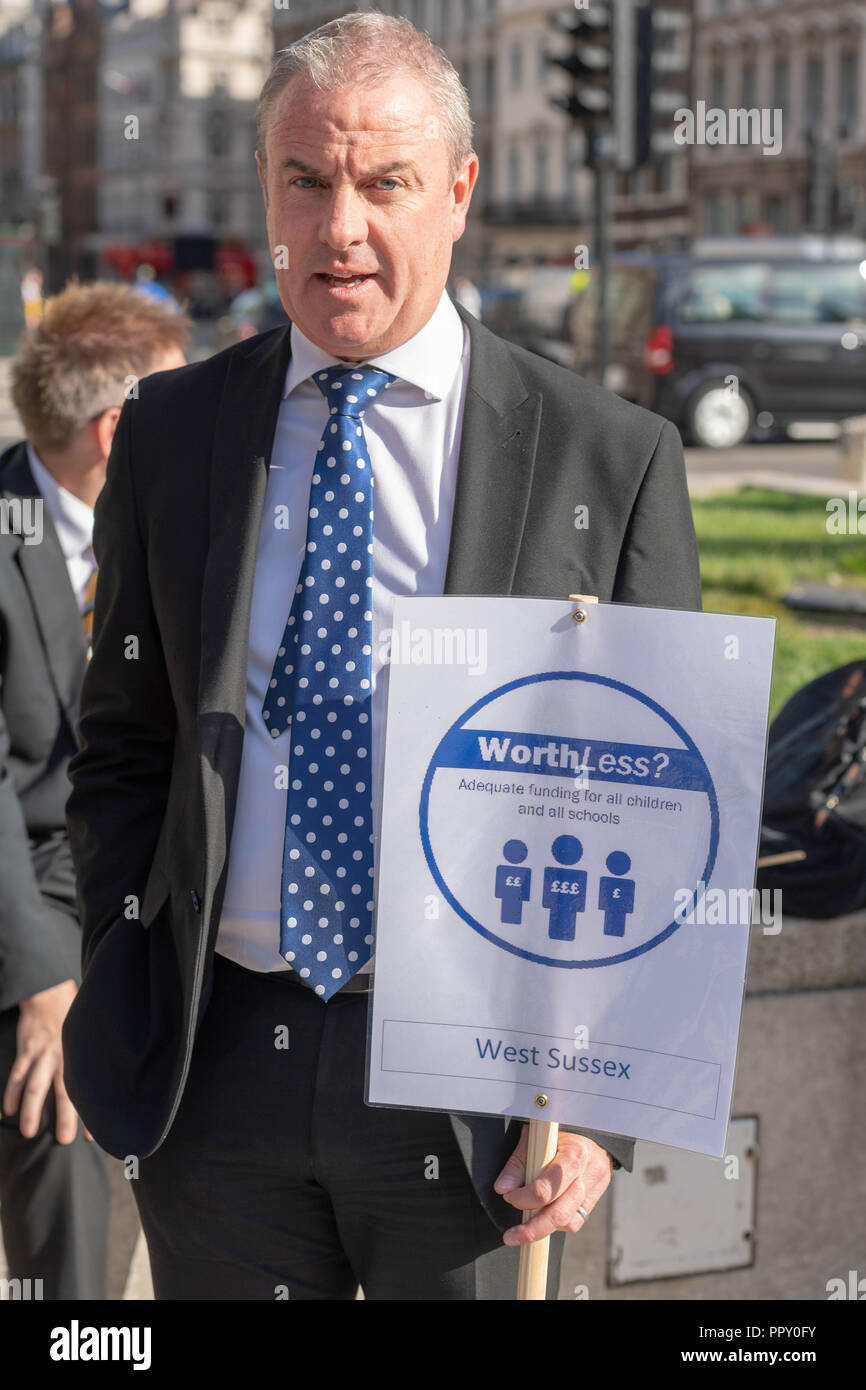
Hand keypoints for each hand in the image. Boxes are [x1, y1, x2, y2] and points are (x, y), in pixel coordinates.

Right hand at [2, 980, 89, 1143]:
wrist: (50, 996)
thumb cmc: (73, 1021)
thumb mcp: (88, 1039)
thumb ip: (93, 1061)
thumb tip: (111, 1086)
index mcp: (81, 1058)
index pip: (89, 1090)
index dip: (92, 1114)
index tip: (95, 1137)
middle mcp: (63, 1058)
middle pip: (64, 1091)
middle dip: (65, 1116)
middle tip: (64, 1140)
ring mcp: (43, 1055)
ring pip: (36, 1085)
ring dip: (32, 1109)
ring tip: (29, 1131)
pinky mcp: (26, 1051)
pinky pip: (17, 1074)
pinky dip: (11, 1092)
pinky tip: (8, 1111)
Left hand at [494, 1127, 613, 1245]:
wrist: (589, 1131)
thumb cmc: (558, 1131)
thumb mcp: (535, 1137)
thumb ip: (518, 1162)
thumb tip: (503, 1188)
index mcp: (574, 1154)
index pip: (547, 1188)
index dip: (523, 1198)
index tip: (508, 1196)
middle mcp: (588, 1174)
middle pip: (559, 1214)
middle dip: (532, 1229)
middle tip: (511, 1236)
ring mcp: (594, 1189)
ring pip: (569, 1222)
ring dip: (544, 1228)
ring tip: (525, 1227)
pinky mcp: (594, 1199)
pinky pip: (576, 1221)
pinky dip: (558, 1223)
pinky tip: (545, 1215)